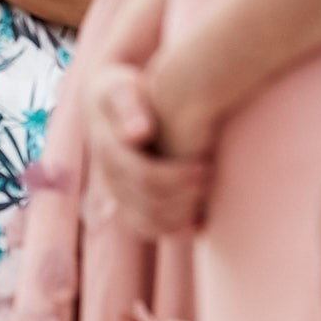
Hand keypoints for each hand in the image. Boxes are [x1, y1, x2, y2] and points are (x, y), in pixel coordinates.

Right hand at [85, 63, 209, 237]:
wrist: (108, 105)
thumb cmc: (124, 91)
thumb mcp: (122, 90)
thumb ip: (129, 108)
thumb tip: (137, 134)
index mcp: (108, 153)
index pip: (143, 177)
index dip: (177, 178)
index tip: (206, 167)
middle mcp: (109, 179)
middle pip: (148, 203)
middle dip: (184, 196)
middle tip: (212, 180)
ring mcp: (116, 193)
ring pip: (145, 222)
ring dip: (179, 217)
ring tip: (206, 199)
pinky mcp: (127, 202)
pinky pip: (146, 228)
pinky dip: (172, 230)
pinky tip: (199, 223)